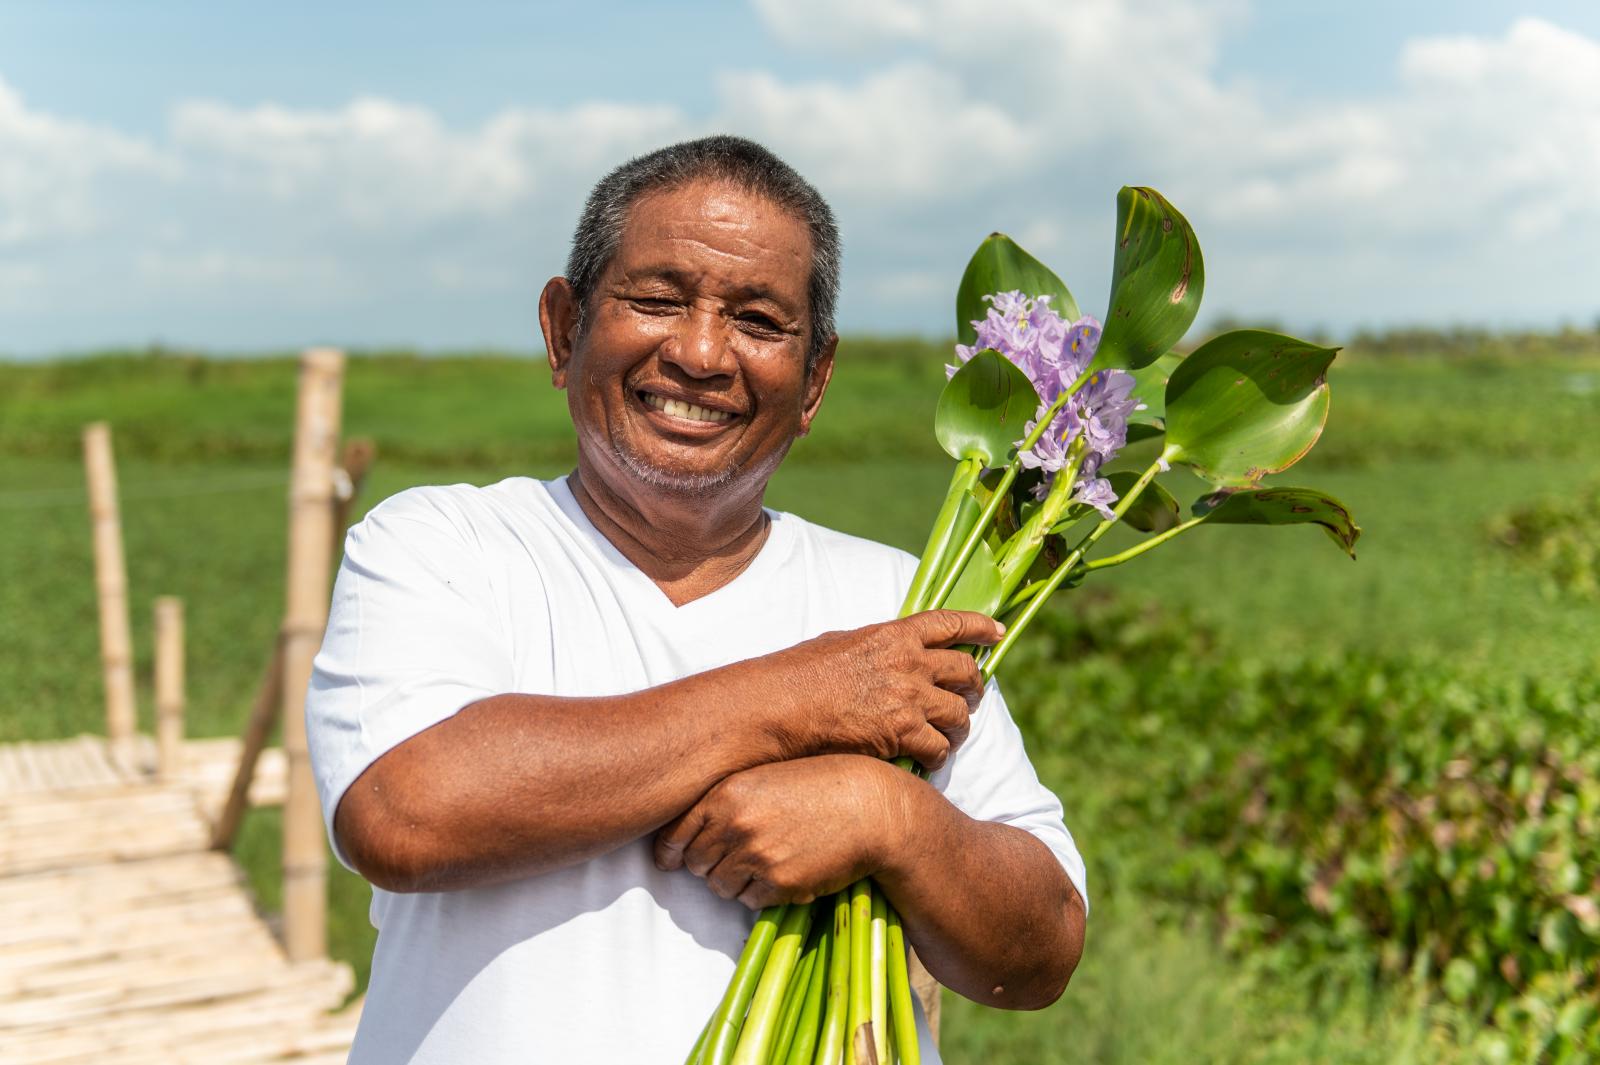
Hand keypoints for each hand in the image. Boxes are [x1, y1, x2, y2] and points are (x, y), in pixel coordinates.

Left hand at [654, 755, 911, 909]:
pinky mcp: (778, 883)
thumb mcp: (766, 777)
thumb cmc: (821, 784)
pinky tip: (783, 871)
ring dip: (736, 881)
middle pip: (696, 864)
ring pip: (720, 887)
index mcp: (726, 793)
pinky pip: (750, 901)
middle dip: (710, 864)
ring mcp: (755, 856)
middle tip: (735, 856)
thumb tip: (689, 834)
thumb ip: (727, 799)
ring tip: (764, 861)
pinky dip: (761, 893)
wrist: (871, 807)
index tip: (670, 859)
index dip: (670, 852)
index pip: (674, 835)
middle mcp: (734, 824)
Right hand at [741, 609, 1001, 770]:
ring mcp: (909, 697)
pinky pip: (939, 747)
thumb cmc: (797, 675)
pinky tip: (928, 761)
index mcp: (893, 634)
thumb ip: (874, 646)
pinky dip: (938, 757)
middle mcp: (909, 661)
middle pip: (966, 671)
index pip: (949, 623)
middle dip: (975, 687)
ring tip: (949, 737)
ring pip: (959, 714)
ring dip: (958, 728)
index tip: (998, 633)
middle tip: (971, 698)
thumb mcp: (841, 643)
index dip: (979, 626)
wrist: (780, 705)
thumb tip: (884, 654)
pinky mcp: (903, 732)